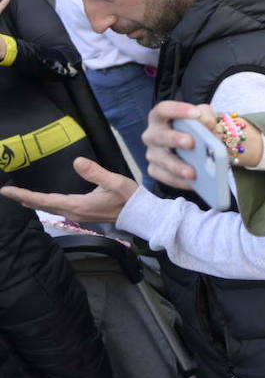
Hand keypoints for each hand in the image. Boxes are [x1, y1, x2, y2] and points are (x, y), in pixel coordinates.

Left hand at [1, 158, 136, 223]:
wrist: (139, 213)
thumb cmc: (129, 197)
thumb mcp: (114, 181)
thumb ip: (95, 172)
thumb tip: (76, 161)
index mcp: (77, 205)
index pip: (44, 200)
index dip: (24, 195)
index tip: (7, 191)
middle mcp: (73, 213)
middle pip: (43, 206)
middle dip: (24, 199)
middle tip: (7, 192)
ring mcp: (77, 215)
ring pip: (49, 208)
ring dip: (33, 202)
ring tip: (20, 196)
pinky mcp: (82, 214)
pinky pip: (56, 209)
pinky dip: (44, 204)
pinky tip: (42, 201)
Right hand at [144, 101, 237, 189]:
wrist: (199, 146)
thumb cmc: (197, 128)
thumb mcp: (203, 118)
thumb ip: (205, 115)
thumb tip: (207, 122)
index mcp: (160, 117)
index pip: (163, 109)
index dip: (177, 110)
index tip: (195, 113)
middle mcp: (152, 135)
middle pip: (160, 136)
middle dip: (175, 139)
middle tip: (191, 143)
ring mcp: (152, 154)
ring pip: (162, 160)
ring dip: (178, 166)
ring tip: (193, 172)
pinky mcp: (155, 170)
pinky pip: (165, 177)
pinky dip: (180, 181)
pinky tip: (194, 183)